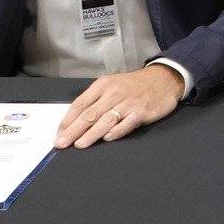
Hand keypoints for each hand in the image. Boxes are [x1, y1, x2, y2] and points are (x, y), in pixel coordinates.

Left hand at [56, 64, 182, 147]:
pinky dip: (117, 131)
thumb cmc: (134, 85)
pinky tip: (108, 138)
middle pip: (90, 114)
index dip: (68, 120)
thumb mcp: (112, 85)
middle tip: (62, 143)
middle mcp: (114, 93)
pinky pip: (127, 123)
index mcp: (103, 86)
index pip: (80, 104)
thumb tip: (75, 121)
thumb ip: (95, 101)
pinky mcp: (143, 111)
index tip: (59, 133)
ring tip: (80, 144)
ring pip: (106, 120)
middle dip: (74, 130)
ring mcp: (129, 103)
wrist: (164, 78)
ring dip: (92, 133)